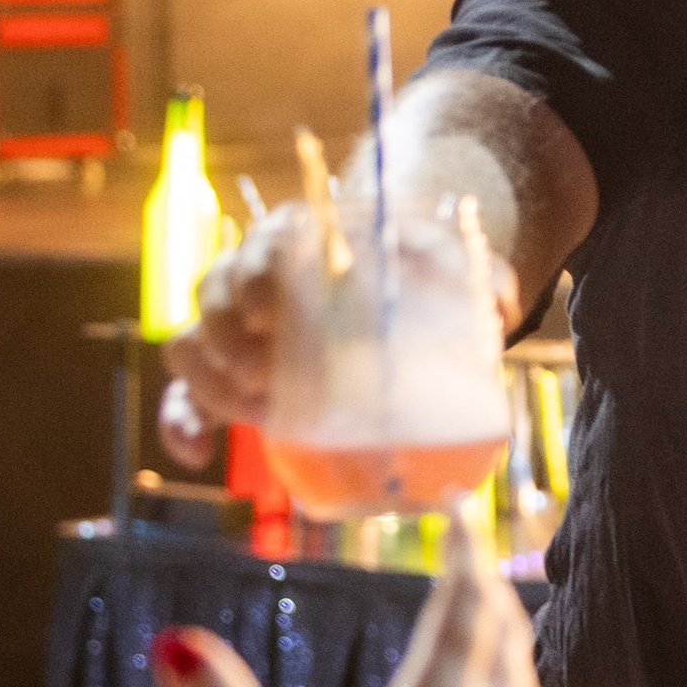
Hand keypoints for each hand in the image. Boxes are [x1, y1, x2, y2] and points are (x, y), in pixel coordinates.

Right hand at [159, 209, 523, 471]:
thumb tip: (503, 302)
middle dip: (227, 342)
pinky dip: (183, 421)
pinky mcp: (231, 369)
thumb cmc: (413, 265)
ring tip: (258, 412)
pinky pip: (185, 391)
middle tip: (268, 379)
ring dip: (211, 381)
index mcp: (299, 233)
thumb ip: (480, 273)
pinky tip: (200, 453)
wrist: (388, 273)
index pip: (257, 250)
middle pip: (211, 295)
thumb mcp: (448, 257)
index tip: (273, 319)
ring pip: (189, 340)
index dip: (254, 285)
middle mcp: (252, 270)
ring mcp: (234, 323)